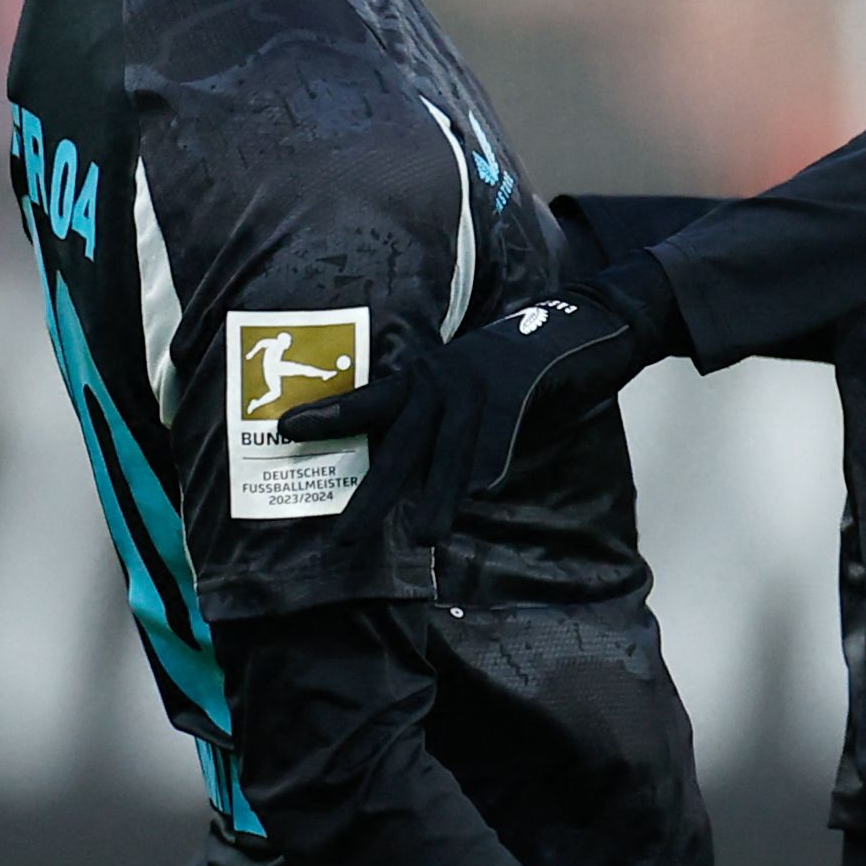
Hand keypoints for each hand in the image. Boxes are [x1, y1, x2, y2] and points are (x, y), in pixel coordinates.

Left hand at [273, 258, 674, 542]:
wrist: (581, 325)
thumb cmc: (519, 367)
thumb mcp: (468, 388)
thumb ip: (439, 425)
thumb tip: (412, 478)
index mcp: (425, 377)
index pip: (368, 403)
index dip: (328, 416)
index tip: (284, 430)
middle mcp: (443, 379)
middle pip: (400, 445)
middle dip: (372, 494)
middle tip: (344, 539)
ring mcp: (480, 383)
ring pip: (449, 452)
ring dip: (437, 497)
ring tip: (422, 537)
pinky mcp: (518, 387)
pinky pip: (498, 437)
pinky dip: (490, 465)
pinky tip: (484, 492)